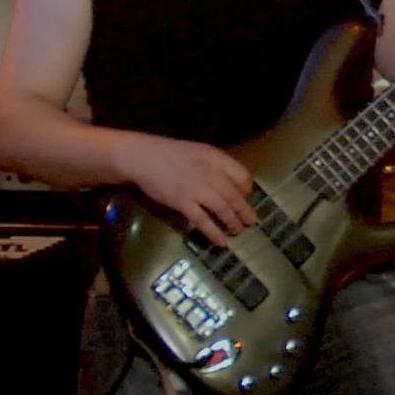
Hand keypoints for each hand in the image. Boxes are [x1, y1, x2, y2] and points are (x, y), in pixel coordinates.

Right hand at [126, 135, 260, 245]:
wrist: (142, 157)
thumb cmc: (169, 154)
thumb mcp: (198, 152)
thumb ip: (215, 166)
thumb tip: (230, 184)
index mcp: (215, 157)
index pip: (242, 175)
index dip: (247, 189)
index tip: (247, 198)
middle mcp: (209, 172)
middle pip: (234, 195)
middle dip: (245, 211)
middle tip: (252, 221)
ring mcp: (196, 188)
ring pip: (222, 208)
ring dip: (233, 222)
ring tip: (238, 231)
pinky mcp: (182, 202)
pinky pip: (202, 220)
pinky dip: (214, 232)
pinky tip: (221, 242)